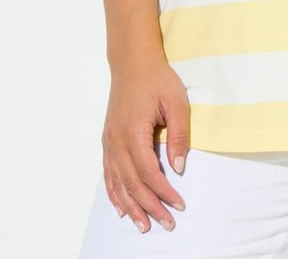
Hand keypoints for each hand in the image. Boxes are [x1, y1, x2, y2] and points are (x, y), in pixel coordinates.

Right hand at [101, 55, 190, 233]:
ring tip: (144, 226)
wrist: (132, 62)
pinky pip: (108, 174)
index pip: (149, 173)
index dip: (164, 192)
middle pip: (131, 184)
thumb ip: (179, 135)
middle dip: (149, 207)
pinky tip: (122, 208)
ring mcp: (109, 142)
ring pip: (117, 183)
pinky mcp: (107, 140)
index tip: (180, 205)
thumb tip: (179, 168)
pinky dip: (114, 194)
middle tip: (167, 224)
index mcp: (133, 132)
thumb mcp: (177, 101)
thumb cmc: (157, 79)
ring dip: (131, 207)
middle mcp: (116, 141)